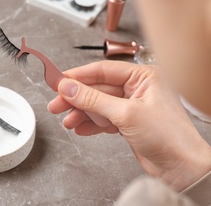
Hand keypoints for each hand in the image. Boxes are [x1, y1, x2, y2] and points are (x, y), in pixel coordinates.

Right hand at [48, 60, 210, 190]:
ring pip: (98, 105)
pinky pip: (104, 118)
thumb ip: (94, 99)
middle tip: (56, 104)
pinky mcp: (128, 122)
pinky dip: (91, 124)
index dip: (78, 77)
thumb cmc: (169, 136)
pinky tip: (80, 128)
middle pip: (97, 89)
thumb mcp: (125, 114)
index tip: (58, 82)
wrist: (182, 168)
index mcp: (143, 76)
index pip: (103, 71)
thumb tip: (69, 87)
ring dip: (82, 114)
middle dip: (76, 99)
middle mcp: (137, 88)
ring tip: (68, 121)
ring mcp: (132, 106)